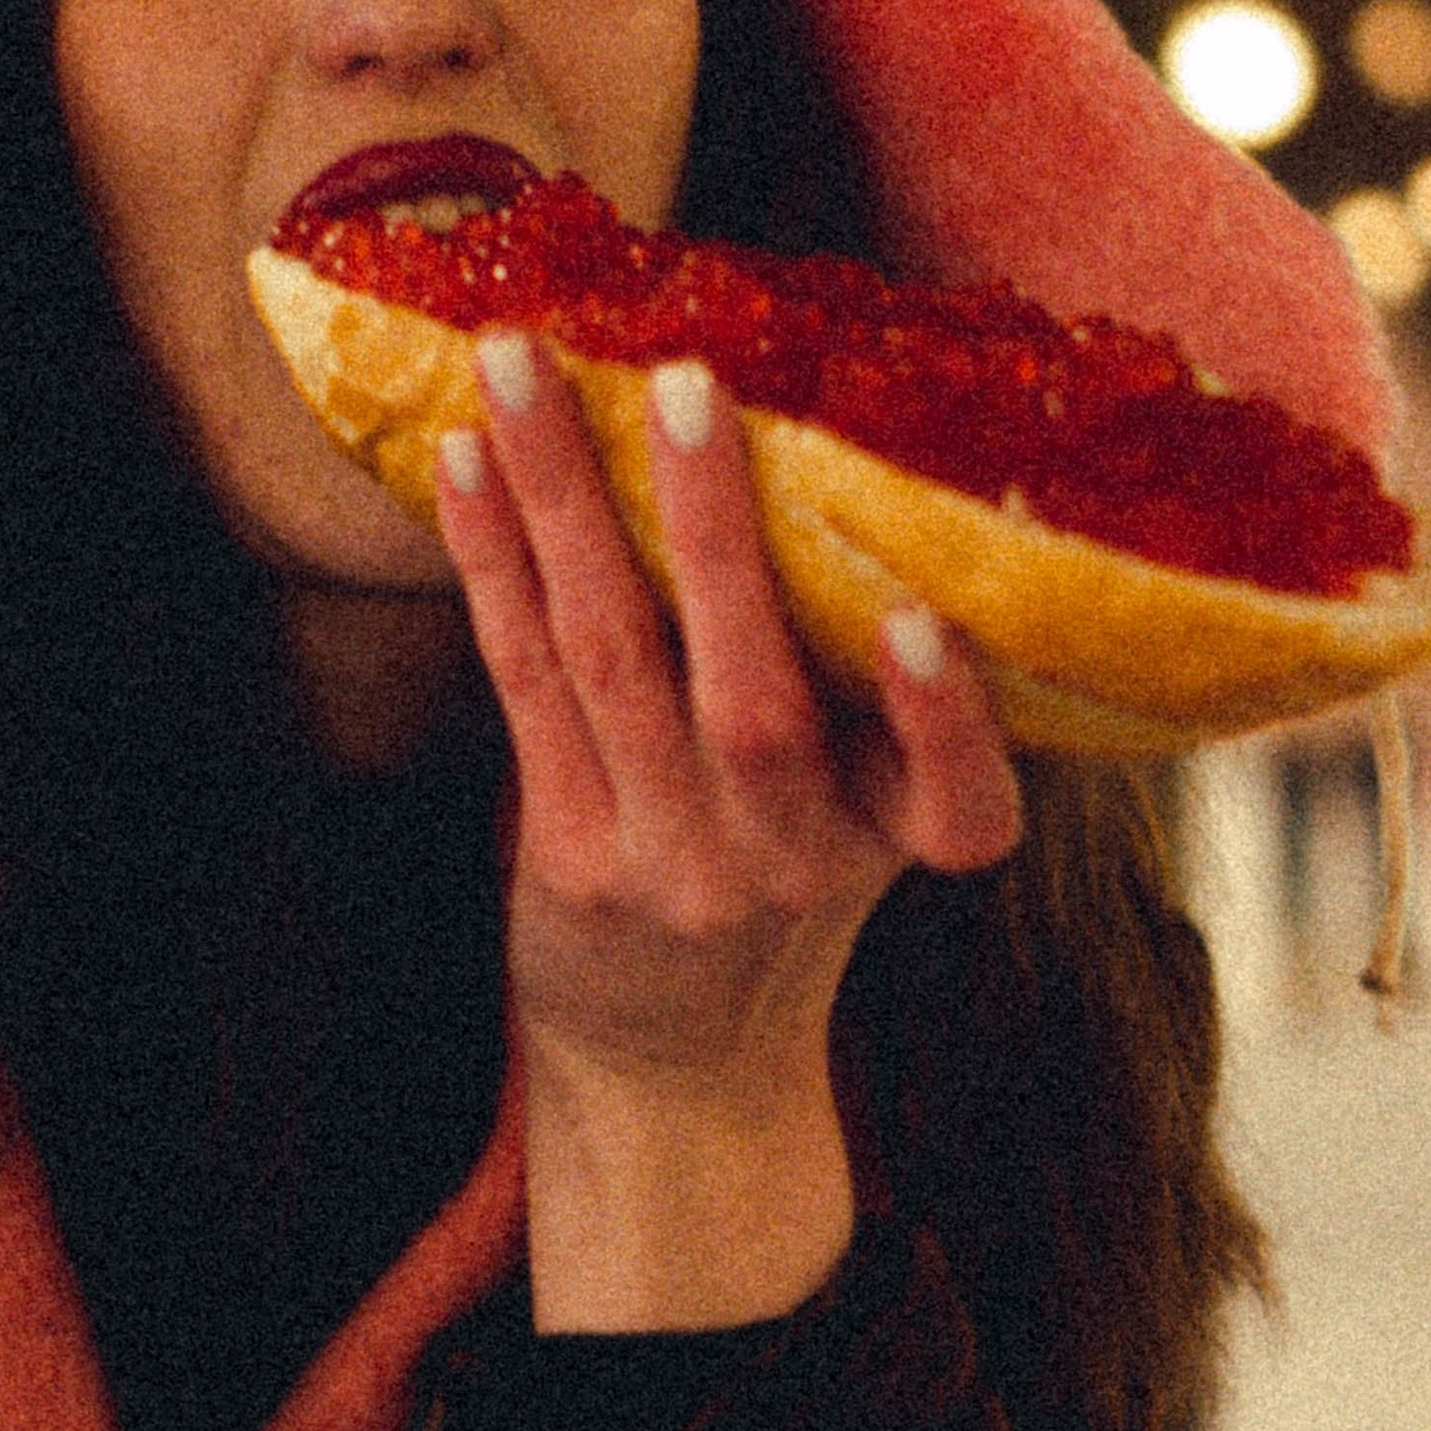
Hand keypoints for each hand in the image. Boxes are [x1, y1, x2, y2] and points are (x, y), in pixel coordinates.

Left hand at [434, 331, 1022, 1323]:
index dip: (945, 715)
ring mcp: (670, 867)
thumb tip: (855, 445)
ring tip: (519, 363)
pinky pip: (526, 685)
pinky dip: (496, 565)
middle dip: (716, 531)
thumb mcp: (873, 811)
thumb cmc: (791, 879)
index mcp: (903, 841)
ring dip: (565, 500)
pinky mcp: (568, 858)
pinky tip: (467, 462)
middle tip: (686, 383)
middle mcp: (793, 861)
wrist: (677, 1067)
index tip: (919, 619)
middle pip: (754, 698)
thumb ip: (878, 689)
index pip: (964, 804)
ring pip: (615, 659)